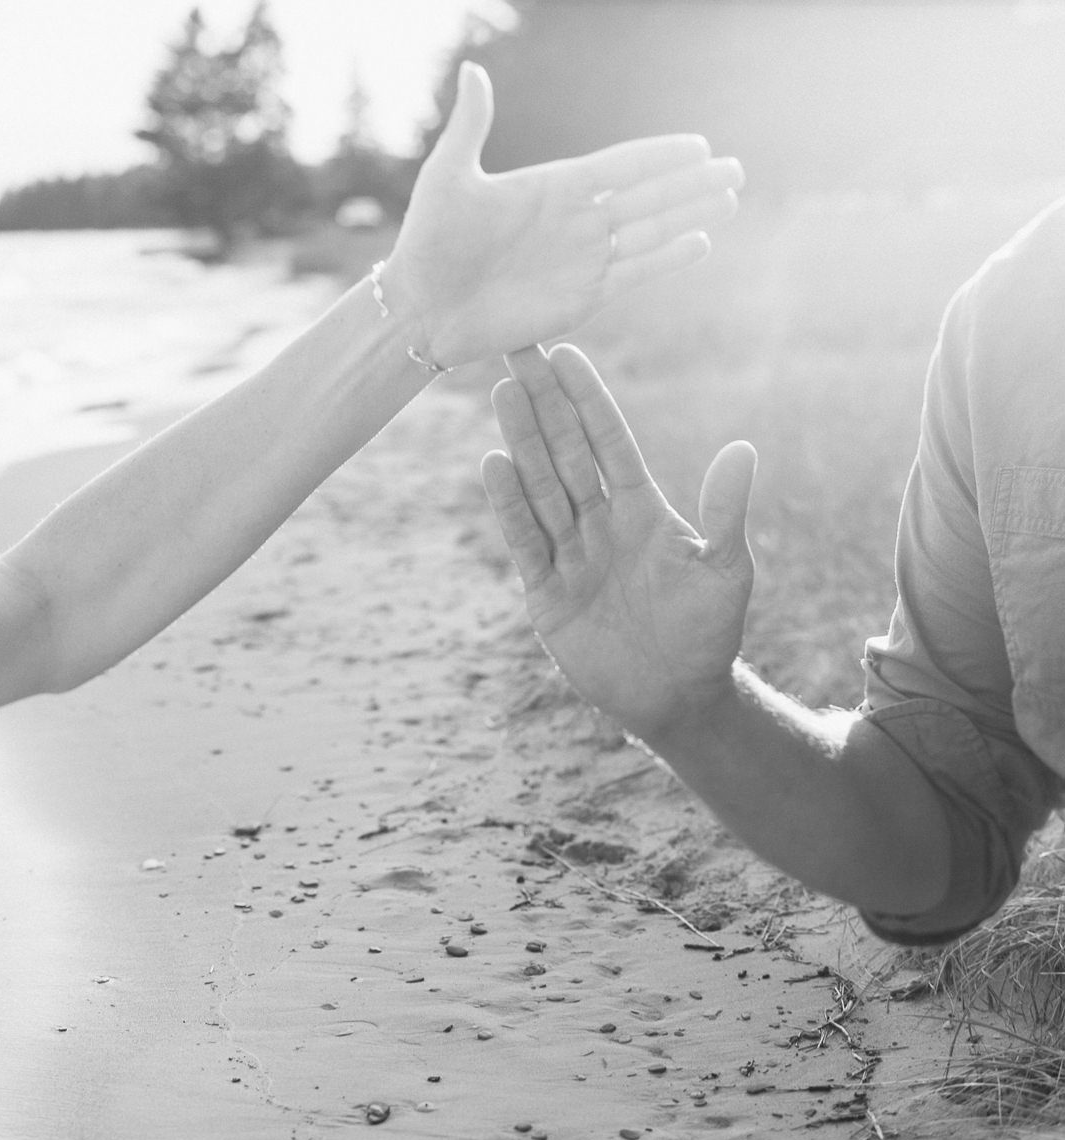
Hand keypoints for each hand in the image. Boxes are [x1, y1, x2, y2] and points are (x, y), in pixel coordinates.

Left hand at [384, 63, 742, 367]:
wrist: (420, 309)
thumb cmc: (428, 242)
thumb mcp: (447, 177)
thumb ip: (470, 125)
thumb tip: (473, 68)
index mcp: (552, 188)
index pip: (620, 166)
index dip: (660, 156)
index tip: (699, 144)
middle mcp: (575, 222)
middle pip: (648, 197)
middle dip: (692, 182)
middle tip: (735, 168)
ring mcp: (582, 260)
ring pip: (651, 232)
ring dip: (691, 215)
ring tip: (731, 198)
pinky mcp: (581, 299)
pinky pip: (634, 274)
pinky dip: (668, 259)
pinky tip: (700, 242)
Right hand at [480, 344, 756, 740]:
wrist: (675, 695)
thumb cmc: (709, 631)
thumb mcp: (725, 569)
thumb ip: (724, 510)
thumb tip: (742, 448)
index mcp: (642, 509)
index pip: (608, 441)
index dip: (586, 398)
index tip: (564, 353)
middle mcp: (600, 522)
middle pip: (565, 451)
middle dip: (543, 401)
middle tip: (517, 349)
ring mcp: (569, 554)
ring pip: (540, 486)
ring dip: (522, 439)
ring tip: (503, 392)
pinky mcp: (545, 590)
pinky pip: (524, 540)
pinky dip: (509, 505)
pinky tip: (493, 464)